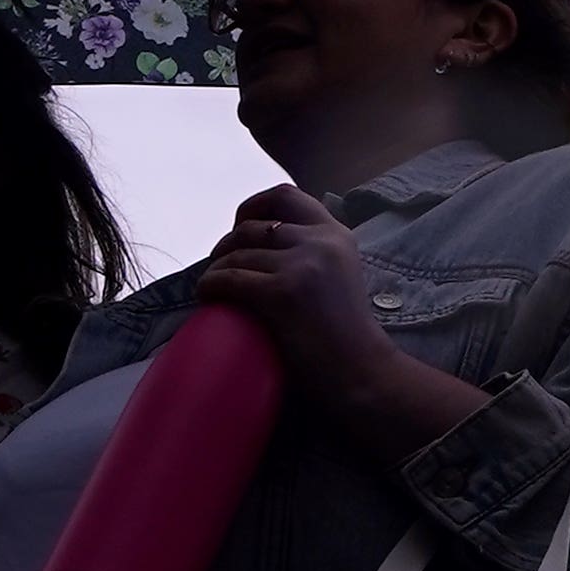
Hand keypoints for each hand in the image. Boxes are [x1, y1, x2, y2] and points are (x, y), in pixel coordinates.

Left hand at [193, 185, 483, 464]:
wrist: (362, 375)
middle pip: (252, 225)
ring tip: (213, 290)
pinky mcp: (282, 292)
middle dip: (225, 245)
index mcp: (337, 236)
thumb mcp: (340, 278)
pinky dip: (209, 286)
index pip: (286, 195)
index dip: (253, 206)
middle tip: (221, 269)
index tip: (239, 226)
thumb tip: (267, 244)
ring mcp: (302, 264)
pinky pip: (227, 278)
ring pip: (235, 252)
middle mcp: (321, 241)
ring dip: (215, 270)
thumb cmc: (349, 339)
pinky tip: (207, 298)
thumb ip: (316, 255)